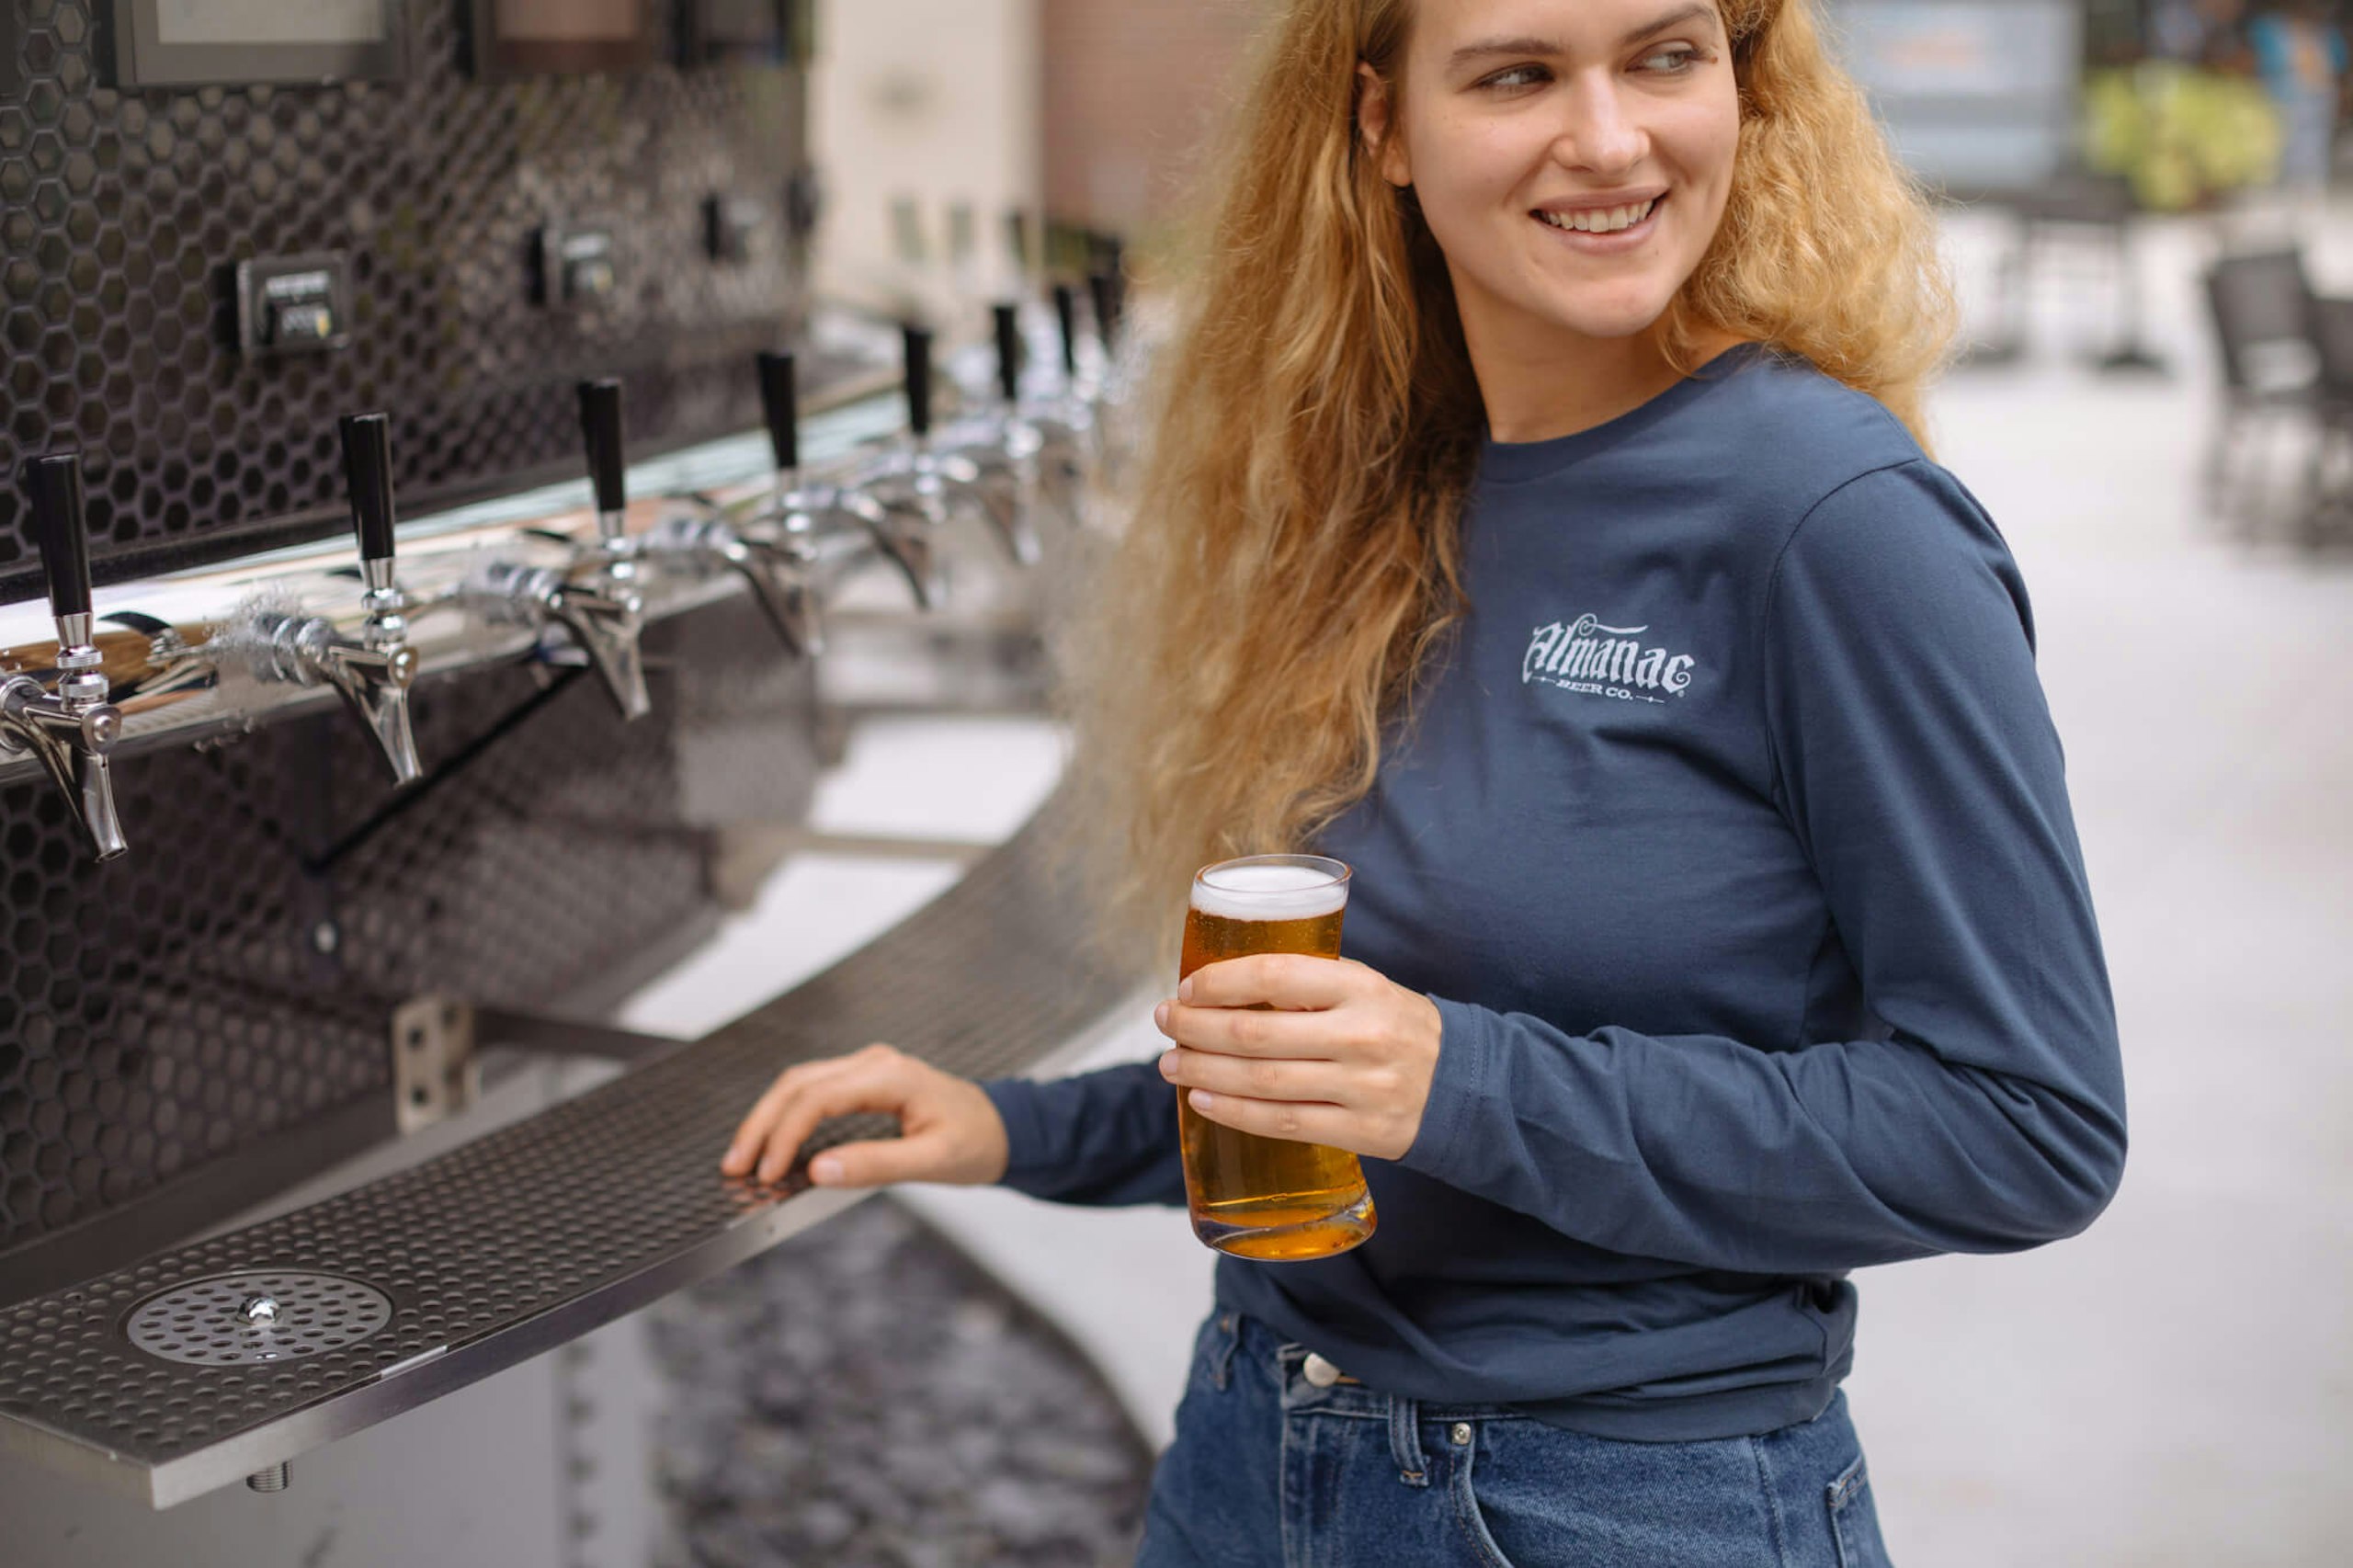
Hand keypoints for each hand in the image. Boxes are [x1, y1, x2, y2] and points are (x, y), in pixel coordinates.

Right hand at [719, 1043, 1010, 1188]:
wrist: (1003, 1128)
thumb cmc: (977, 1141)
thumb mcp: (933, 1161)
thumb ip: (875, 1165)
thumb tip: (817, 1171)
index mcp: (891, 1076)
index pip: (817, 1098)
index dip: (784, 1136)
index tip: (767, 1173)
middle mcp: (874, 1063)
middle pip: (797, 1084)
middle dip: (761, 1125)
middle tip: (736, 1167)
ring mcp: (868, 1068)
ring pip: (799, 1084)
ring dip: (768, 1119)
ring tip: (745, 1158)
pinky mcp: (865, 1081)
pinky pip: (814, 1092)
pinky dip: (787, 1116)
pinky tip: (774, 1144)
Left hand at [1153, 955, 1442, 1161]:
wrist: (1464, 1083)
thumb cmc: (1396, 1026)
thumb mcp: (1364, 988)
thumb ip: (1307, 986)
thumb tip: (1223, 987)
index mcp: (1361, 987)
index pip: (1275, 977)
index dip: (1221, 982)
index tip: (1188, 987)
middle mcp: (1361, 1036)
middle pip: (1257, 1034)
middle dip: (1197, 1028)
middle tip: (1166, 1022)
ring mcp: (1361, 1088)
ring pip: (1263, 1082)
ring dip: (1204, 1071)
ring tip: (1170, 1064)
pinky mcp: (1361, 1131)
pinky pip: (1284, 1123)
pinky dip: (1235, 1112)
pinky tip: (1203, 1099)